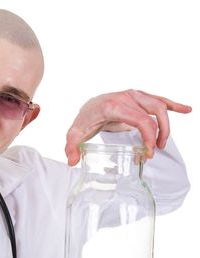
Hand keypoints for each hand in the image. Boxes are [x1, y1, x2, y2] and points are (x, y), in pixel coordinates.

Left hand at [65, 89, 191, 165]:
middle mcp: (126, 97)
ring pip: (159, 106)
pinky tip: (186, 110)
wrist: (88, 106)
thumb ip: (71, 147)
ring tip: (163, 143)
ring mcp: (134, 96)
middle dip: (159, 134)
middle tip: (153, 152)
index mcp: (114, 106)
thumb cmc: (85, 119)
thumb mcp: (75, 134)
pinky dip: (173, 105)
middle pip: (154, 113)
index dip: (149, 137)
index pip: (140, 120)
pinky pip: (159, 100)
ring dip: (166, 125)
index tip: (148, 153)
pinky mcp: (139, 98)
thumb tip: (72, 161)